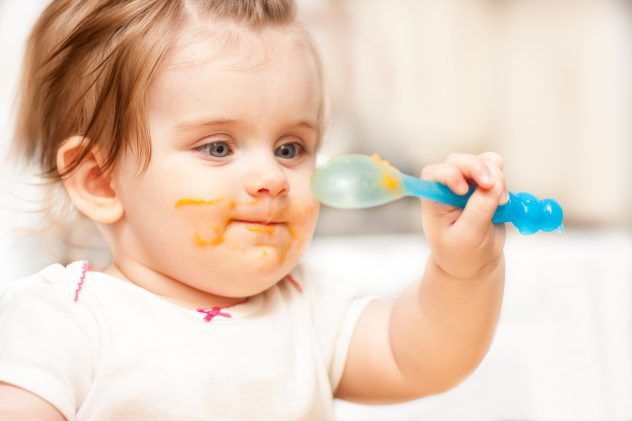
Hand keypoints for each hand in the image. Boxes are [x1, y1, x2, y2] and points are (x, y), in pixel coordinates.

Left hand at [420, 152, 506, 278]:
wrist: (475, 261)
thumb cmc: (462, 252)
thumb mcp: (468, 237)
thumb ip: (479, 210)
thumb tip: (493, 184)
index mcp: (433, 199)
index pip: (434, 174)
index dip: (449, 174)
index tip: (463, 191)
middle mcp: (447, 187)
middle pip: (459, 161)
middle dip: (478, 168)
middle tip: (492, 186)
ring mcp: (466, 182)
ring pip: (481, 161)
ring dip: (495, 175)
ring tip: (500, 201)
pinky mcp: (483, 183)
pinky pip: (495, 168)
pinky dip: (503, 177)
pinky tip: (503, 199)